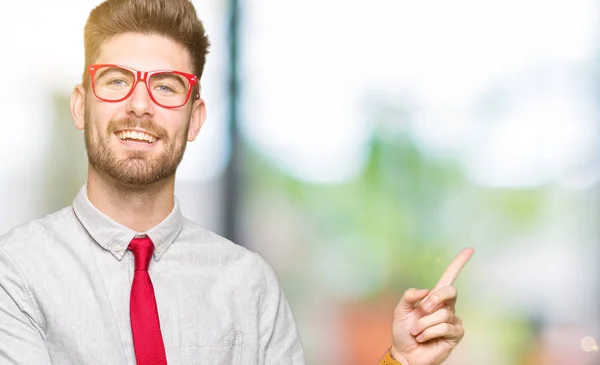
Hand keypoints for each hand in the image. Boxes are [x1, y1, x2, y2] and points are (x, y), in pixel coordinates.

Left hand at [390, 247, 473, 364]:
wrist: (405, 353)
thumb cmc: (403, 331)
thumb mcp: (400, 310)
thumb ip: (409, 296)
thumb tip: (426, 291)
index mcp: (434, 297)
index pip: (449, 277)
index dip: (459, 263)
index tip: (470, 249)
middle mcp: (446, 306)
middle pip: (450, 291)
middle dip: (434, 299)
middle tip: (422, 310)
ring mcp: (453, 320)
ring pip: (442, 314)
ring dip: (424, 324)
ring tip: (416, 332)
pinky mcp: (455, 334)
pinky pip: (444, 327)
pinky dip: (429, 332)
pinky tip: (423, 338)